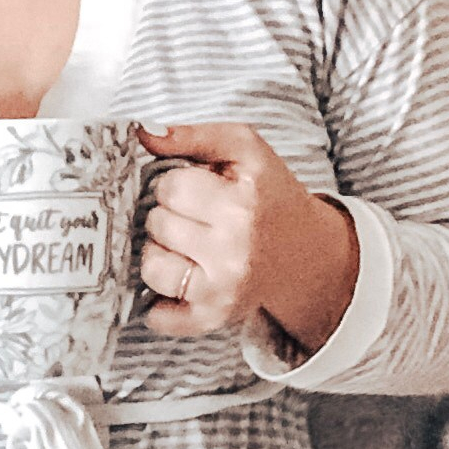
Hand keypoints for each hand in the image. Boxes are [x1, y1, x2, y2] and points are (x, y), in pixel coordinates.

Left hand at [134, 122, 358, 354]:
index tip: (198, 190)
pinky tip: (181, 281)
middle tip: (197, 218)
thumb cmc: (268, 194)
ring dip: (160, 254)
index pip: (169, 187)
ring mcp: (224, 289)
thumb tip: (142, 131)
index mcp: (242, 203)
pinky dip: (159, 302)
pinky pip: (158, 317)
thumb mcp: (244, 149)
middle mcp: (235, 250)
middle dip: (168, 217)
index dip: (177, 184)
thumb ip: (192, 134)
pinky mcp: (214, 318)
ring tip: (187, 246)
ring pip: (151, 267)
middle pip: (157, 225)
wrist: (307, 252)